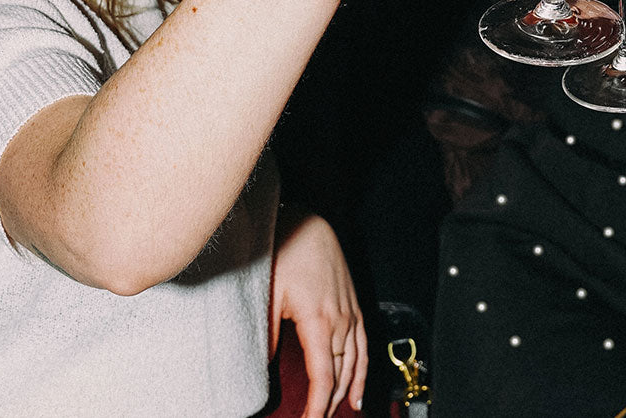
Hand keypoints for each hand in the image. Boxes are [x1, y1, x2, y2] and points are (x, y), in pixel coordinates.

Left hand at [270, 212, 365, 417]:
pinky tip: (358, 387)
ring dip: (348, 390)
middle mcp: (341, 319)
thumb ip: (267, 336)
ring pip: (354, 362)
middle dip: (330, 402)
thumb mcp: (269, 296)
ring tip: (340, 412)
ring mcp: (350, 312)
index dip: (319, 404)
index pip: (324, 375)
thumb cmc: (287, 253)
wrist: (308, 225)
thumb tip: (261, 368)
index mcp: (320, 320)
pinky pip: (364, 344)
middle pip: (341, 373)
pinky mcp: (354, 306)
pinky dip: (363, 369)